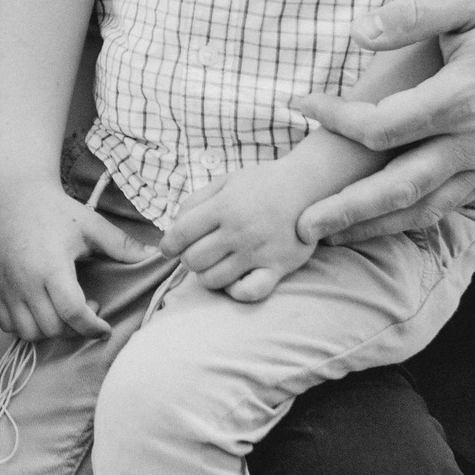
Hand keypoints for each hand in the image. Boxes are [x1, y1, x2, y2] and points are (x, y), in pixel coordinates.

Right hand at [0, 180, 154, 342]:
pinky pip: (8, 325)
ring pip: (29, 332)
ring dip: (51, 330)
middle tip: (88, 308)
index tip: (106, 328)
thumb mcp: (92, 224)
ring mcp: (7, 287)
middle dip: (75, 328)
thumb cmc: (57, 210)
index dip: (93, 327)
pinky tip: (41, 310)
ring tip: (63, 311)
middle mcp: (26, 281)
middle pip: (53, 328)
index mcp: (51, 266)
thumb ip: (122, 245)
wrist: (18, 195)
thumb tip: (155, 254)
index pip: (73, 313)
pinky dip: (26, 327)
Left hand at [159, 157, 316, 301]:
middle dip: (188, 259)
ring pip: (213, 280)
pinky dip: (235, 291)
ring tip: (215, 264)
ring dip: (207, 275)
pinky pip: (248, 292)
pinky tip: (234, 280)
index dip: (168, 244)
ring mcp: (258, 251)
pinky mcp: (278, 267)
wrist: (305, 186)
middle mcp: (239, 230)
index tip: (169, 248)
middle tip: (197, 253)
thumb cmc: (261, 184)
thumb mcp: (225, 182)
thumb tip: (173, 228)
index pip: (180, 234)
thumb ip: (195, 202)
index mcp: (224, 206)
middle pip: (193, 260)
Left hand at [293, 0, 474, 246]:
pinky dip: (411, 220)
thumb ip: (411, 15)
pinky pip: (449, 205)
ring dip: (375, 227)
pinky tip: (380, 222)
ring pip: (425, 208)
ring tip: (330, 237)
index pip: (384, 126)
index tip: (300, 105)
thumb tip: (356, 34)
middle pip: (401, 188)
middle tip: (301, 225)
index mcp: (463, 97)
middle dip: (348, 209)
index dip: (335, 119)